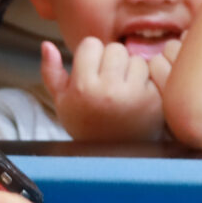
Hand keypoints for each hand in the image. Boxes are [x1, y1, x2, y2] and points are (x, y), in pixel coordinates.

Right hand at [42, 37, 169, 142]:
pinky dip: (147, 81)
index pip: (91, 44)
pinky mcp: (155, 101)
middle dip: (112, 61)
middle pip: (115, 48)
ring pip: (136, 58)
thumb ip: (51, 72)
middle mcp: (109, 91)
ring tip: (123, 90)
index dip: (90, 56)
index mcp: (83, 88)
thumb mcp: (62, 103)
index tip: (90, 73)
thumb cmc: (86, 125)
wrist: (115, 158)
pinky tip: (138, 97)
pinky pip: (153, 72)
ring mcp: (135, 95)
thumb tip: (46, 44)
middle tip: (109, 82)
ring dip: (131, 69)